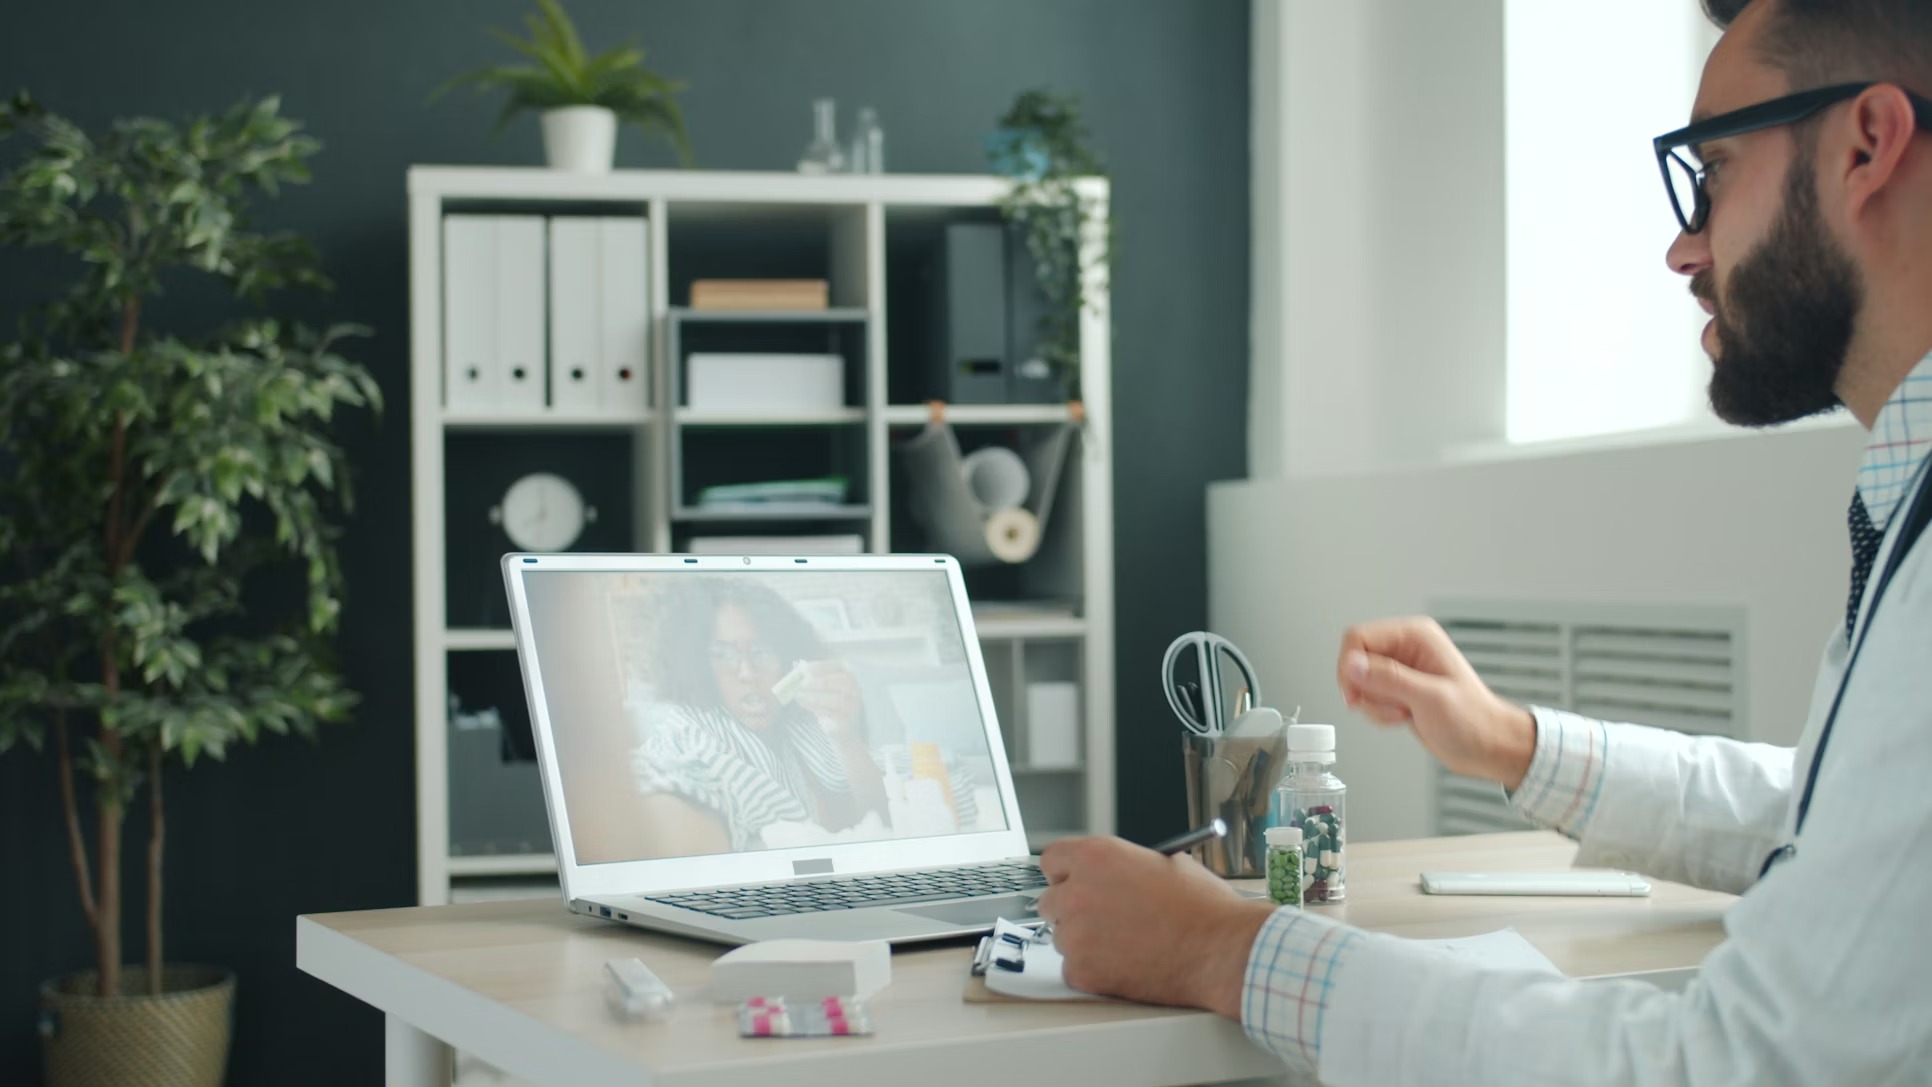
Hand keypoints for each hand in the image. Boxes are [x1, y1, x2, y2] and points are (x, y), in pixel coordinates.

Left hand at [794, 660, 861, 734]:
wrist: (840, 726)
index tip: (804, 669)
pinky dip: (815, 707)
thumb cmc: (828, 701)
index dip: (820, 667)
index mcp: (847, 674)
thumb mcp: (821, 686)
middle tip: (802, 684)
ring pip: (835, 699)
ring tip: (800, 695)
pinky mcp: (846, 719)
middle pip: (838, 681)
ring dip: (815, 696)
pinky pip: (831, 712)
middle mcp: (854, 688)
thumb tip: (796, 664)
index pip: (836, 666)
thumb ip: (811, 675)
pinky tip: (804, 703)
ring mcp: (853, 704)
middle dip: (818, 682)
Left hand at [1035, 836, 1273, 1016]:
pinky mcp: (1082, 971)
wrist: (1221, 950)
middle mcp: (1078, 892)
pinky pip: (1073, 969)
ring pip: (1062, 938)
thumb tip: (1111, 875)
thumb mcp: (1165, 863)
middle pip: (1049, 901)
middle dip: (1071, 909)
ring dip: (1084, 942)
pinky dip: (1093, 971)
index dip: (1066, 873)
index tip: (1074, 883)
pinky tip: (1125, 965)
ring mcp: (1076, 934)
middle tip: (1101, 919)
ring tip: (1126, 945)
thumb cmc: (1203, 908)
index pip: (1052, 860)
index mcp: (1097, 857)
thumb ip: (1125, 866)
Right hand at [1336, 617, 1536, 788]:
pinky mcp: (1397, 690)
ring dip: (1375, 706)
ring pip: (1358, 682)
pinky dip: (1378, 714)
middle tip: (1391, 705)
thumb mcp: (1430, 698)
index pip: (1359, 637)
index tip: (1354, 693)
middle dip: (1367, 691)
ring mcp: (1400, 670)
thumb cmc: (1474, 720)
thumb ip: (1389, 678)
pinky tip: (1403, 717)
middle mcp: (1405, 649)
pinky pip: (1368, 698)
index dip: (1350, 666)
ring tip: (1403, 712)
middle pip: (1355, 661)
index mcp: (1415, 636)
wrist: (1488, 746)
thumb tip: (1353, 664)